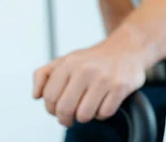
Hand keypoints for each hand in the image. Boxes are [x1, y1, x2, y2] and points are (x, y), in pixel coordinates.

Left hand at [32, 28, 147, 126]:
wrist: (128, 48)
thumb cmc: (95, 58)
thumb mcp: (67, 59)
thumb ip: (44, 74)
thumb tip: (36, 95)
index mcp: (69, 64)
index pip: (50, 98)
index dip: (52, 109)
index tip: (58, 110)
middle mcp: (85, 70)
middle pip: (65, 109)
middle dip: (66, 118)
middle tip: (71, 116)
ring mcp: (104, 78)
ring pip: (84, 115)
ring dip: (86, 116)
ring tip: (89, 107)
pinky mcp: (120, 86)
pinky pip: (104, 113)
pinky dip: (103, 113)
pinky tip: (104, 102)